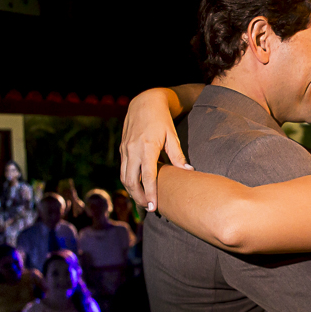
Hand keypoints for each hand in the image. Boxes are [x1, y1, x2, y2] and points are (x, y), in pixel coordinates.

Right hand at [120, 89, 190, 210]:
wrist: (144, 102)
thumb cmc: (161, 119)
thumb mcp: (172, 136)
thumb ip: (178, 155)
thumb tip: (188, 171)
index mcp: (147, 148)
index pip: (148, 177)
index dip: (150, 194)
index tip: (154, 207)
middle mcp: (132, 150)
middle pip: (131, 181)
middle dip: (138, 197)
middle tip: (149, 209)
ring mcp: (125, 150)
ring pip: (124, 177)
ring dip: (131, 192)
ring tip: (142, 202)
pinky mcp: (122, 149)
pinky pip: (123, 170)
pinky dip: (128, 181)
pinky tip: (137, 188)